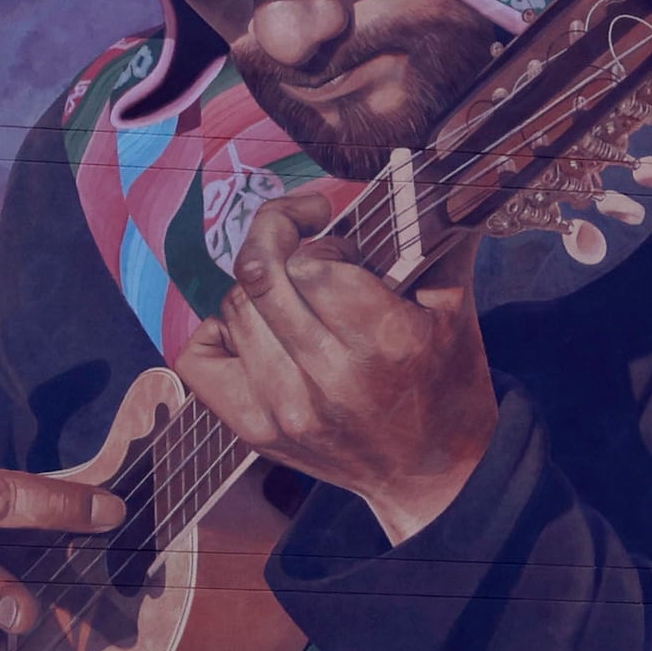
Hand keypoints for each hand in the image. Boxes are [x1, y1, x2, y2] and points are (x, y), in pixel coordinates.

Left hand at [175, 188, 495, 540]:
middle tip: (298, 233)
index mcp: (386, 342)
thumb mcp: (454, 307)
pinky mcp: (254, 430)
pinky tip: (252, 330)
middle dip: (274, 236)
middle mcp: (330, 379)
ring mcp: (285, 409)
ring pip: (234, 309)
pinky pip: (197, 358)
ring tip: (290, 295)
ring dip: (257, 288)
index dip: (322, 241)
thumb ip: (432, 236)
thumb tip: (414, 175)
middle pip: (261, 276)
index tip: (342, 249)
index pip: (314, 263)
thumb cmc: (445, 380)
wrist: (432, 475)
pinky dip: (217, 331)